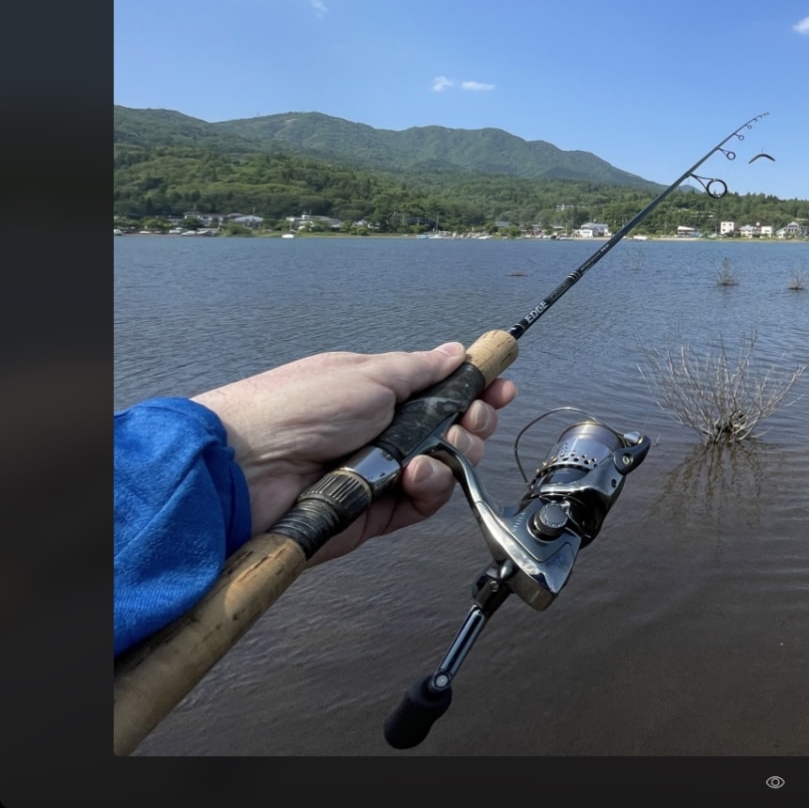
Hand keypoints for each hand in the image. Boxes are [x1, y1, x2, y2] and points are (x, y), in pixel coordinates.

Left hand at [193, 342, 517, 566]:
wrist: (248, 469)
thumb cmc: (299, 407)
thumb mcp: (368, 373)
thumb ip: (420, 370)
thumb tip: (456, 354)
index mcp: (378, 391)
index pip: (441, 390)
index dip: (475, 389)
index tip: (501, 387)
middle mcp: (383, 431)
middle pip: (453, 429)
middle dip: (474, 422)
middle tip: (474, 418)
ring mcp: (381, 473)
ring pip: (446, 467)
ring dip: (455, 455)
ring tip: (442, 449)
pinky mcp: (377, 513)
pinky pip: (423, 501)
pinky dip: (430, 487)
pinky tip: (417, 475)